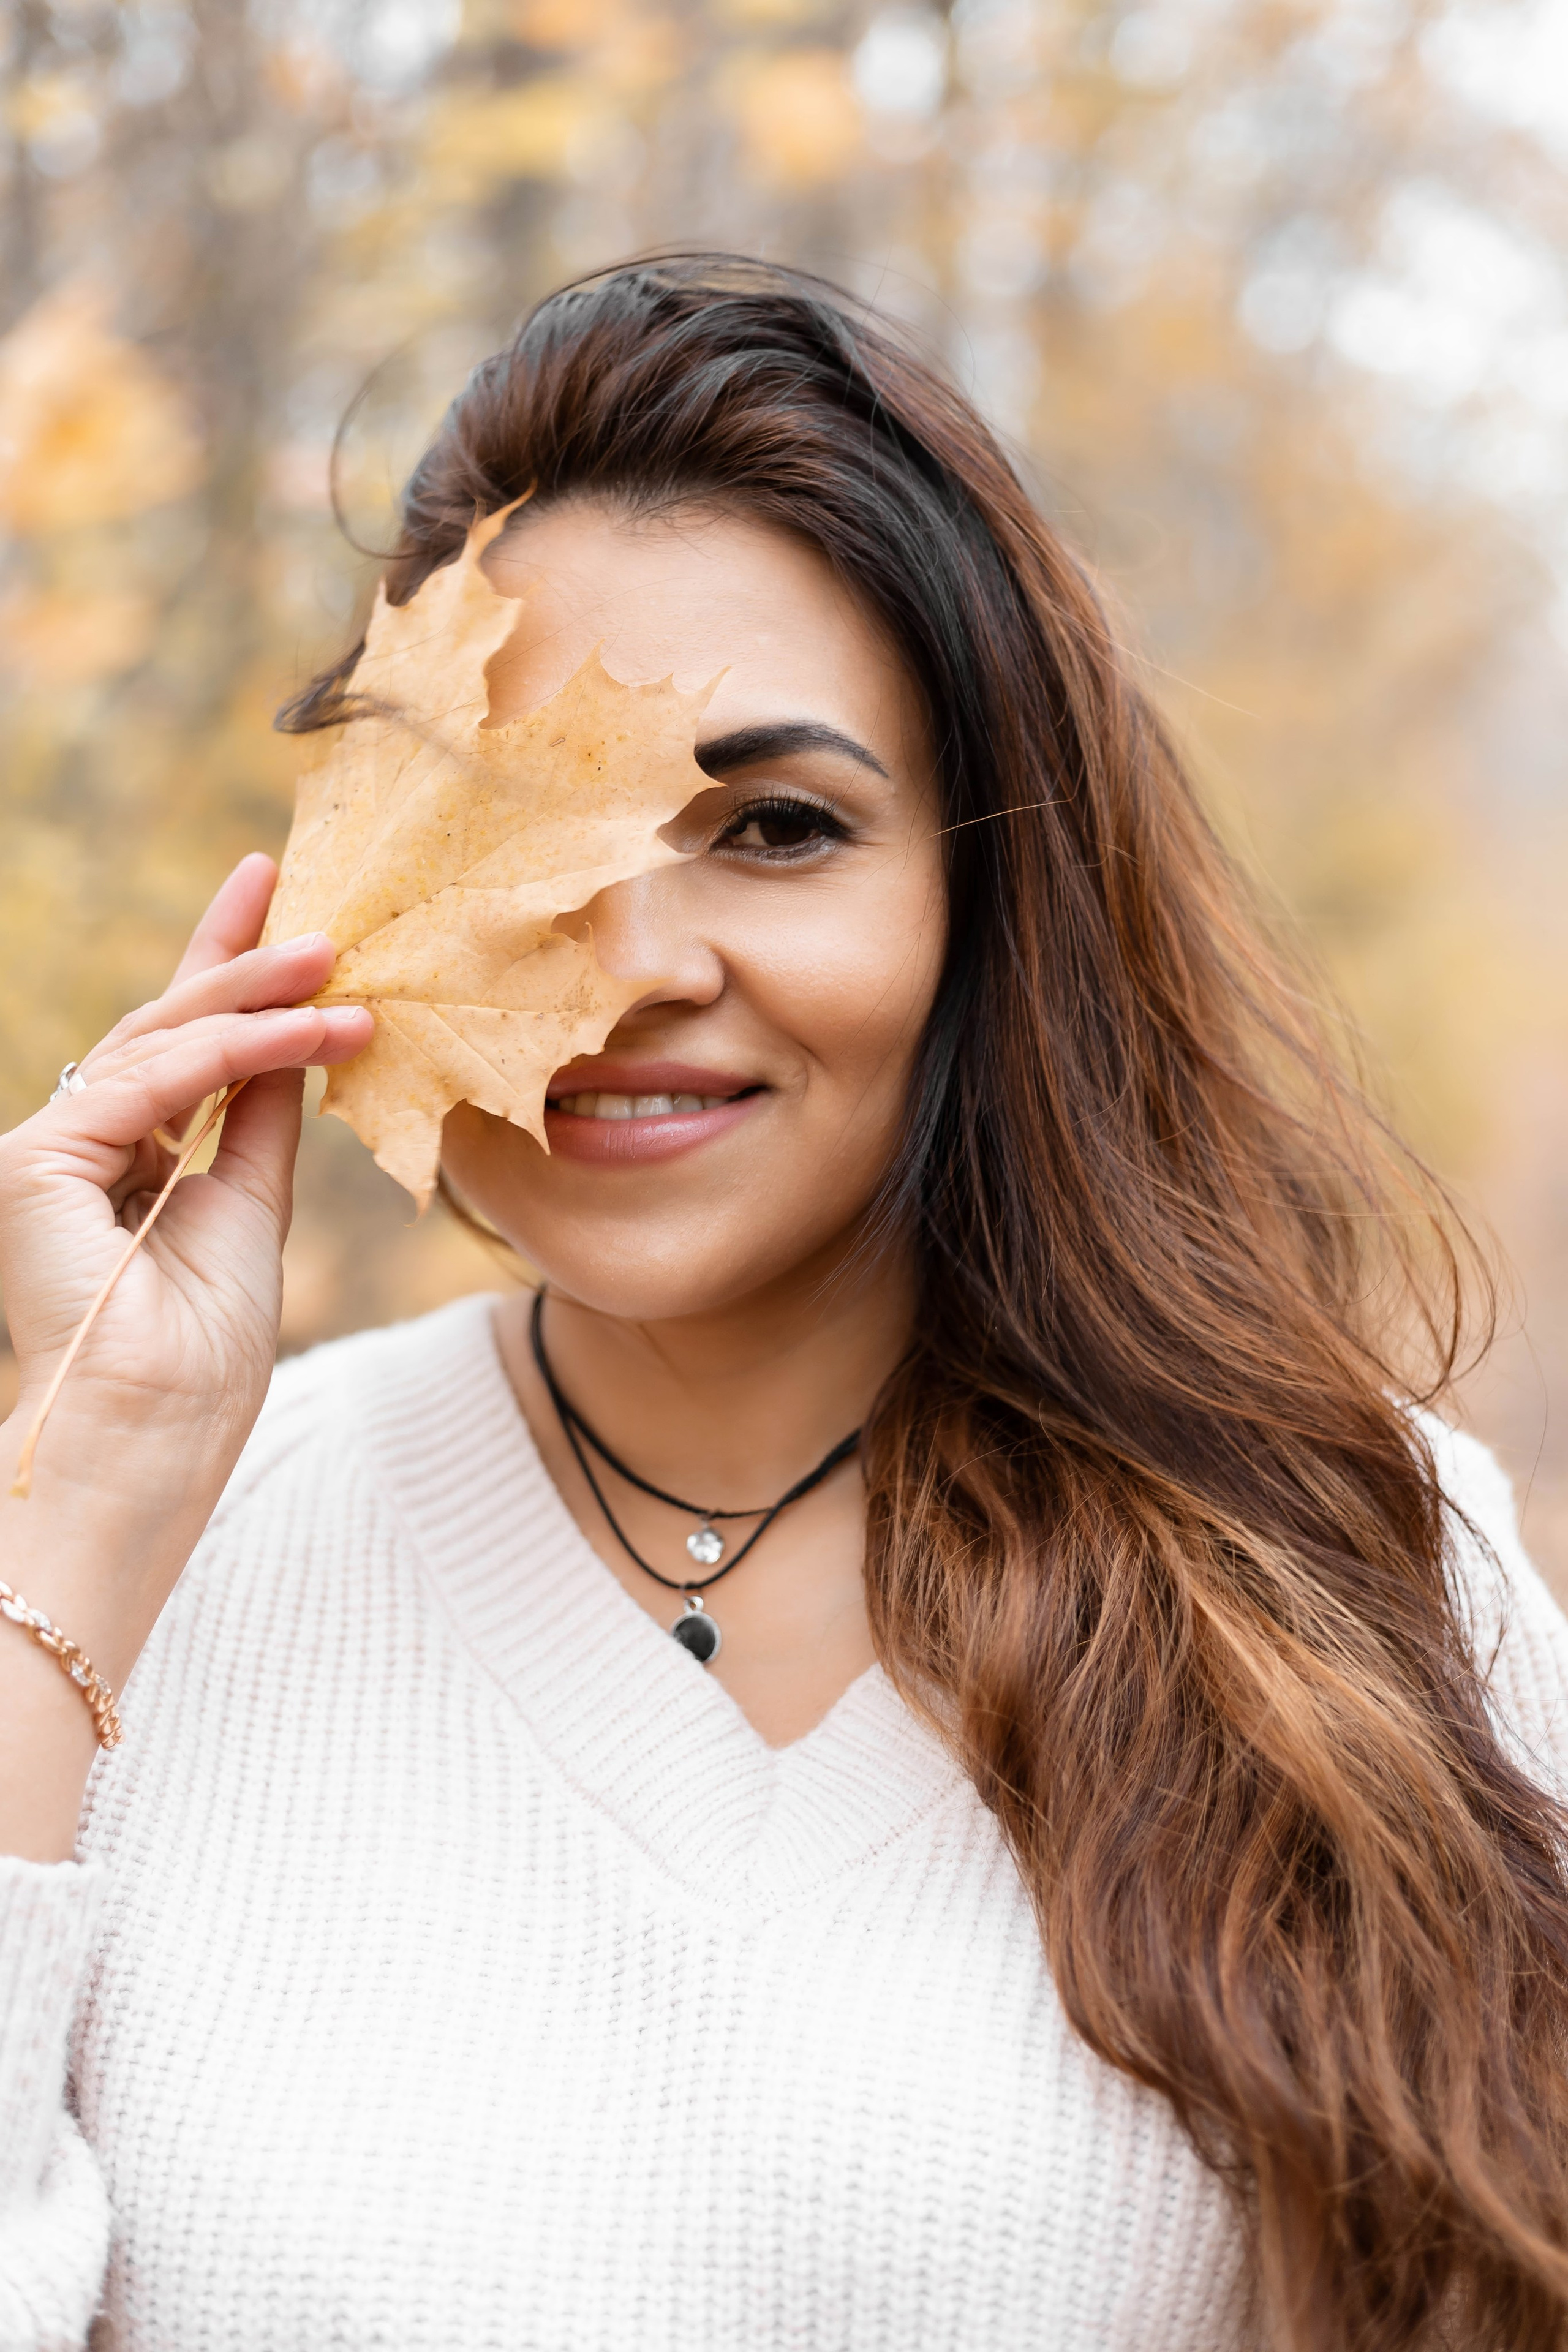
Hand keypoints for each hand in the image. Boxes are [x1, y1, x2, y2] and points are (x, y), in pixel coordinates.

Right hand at [0, 856, 370, 1856]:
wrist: (154, 1445)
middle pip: (160, 1027)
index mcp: (117, 1164)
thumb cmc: (202, 1362)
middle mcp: (73, 1149)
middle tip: (303, 892)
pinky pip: (154, 1081)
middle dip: (234, 955)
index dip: (224, 974)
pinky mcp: (37, 1162)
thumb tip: (306, 1040)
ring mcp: (46, 1153)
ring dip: (257, 995)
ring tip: (341, 960)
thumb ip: (263, 1120)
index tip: (276, 902)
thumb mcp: (252, 1206)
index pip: (177, 1050)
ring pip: (158, 1042)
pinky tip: (315, 1029)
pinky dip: (240, 1050)